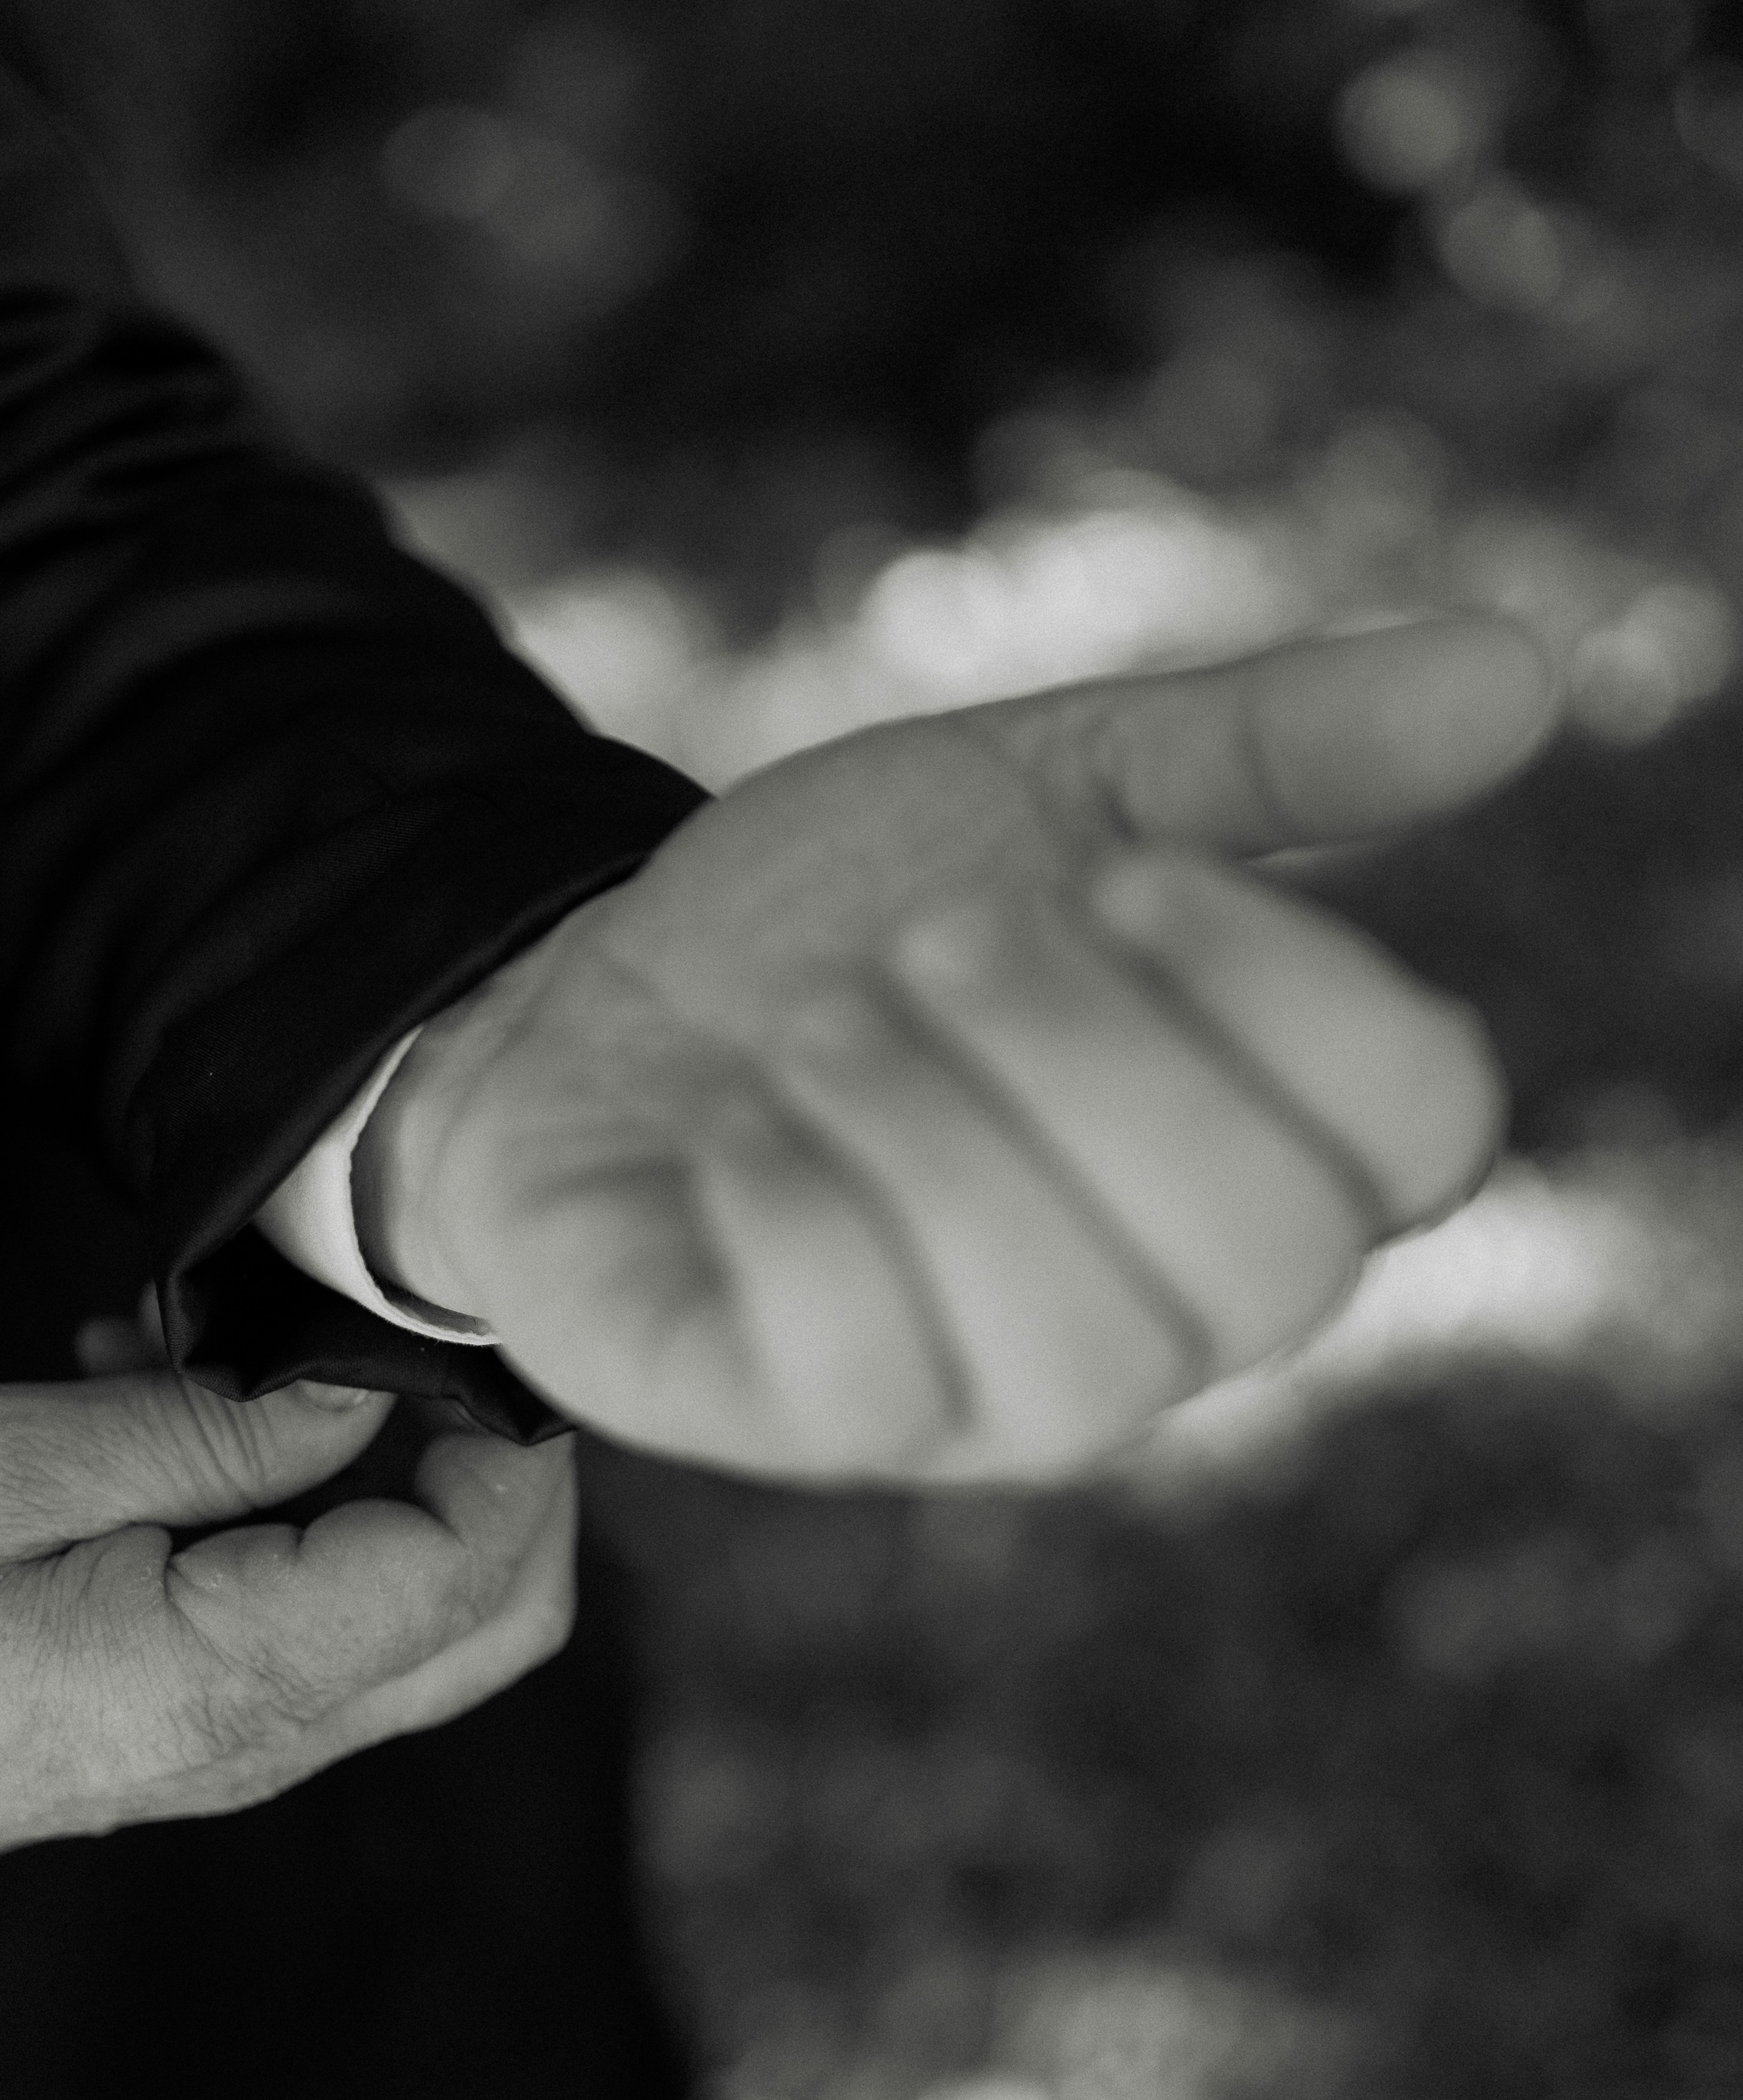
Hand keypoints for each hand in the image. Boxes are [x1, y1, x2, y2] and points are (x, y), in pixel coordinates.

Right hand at [0, 1373, 575, 1918]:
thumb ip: (197, 1428)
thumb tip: (355, 1385)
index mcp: (222, 1668)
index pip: (465, 1567)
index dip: (503, 1443)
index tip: (459, 1326)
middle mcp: (260, 1736)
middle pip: (494, 1623)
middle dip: (504, 1479)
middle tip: (415, 1336)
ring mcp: (236, 1748)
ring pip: (425, 1630)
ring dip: (386, 1481)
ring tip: (226, 1358)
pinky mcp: (198, 1731)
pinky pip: (321, 1630)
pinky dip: (309, 1519)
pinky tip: (167, 1414)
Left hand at [365, 619, 1555, 1484]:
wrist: (580, 997)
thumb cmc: (847, 913)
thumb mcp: (1050, 787)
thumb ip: (1268, 748)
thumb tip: (1519, 672)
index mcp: (1260, 1154)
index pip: (1423, 1133)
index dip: (1296, 988)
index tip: (1128, 867)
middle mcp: (1163, 1318)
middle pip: (1266, 1260)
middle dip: (1094, 1056)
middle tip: (943, 933)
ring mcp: (984, 1403)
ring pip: (1080, 1349)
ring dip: (938, 1131)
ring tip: (827, 1018)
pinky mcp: (805, 1426)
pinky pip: (861, 1375)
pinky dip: (795, 1211)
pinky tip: (737, 1126)